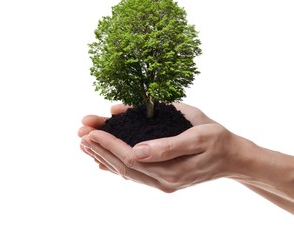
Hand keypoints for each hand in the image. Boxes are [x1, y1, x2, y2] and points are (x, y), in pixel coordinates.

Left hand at [78, 103, 240, 191]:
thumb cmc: (217, 139)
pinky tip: (100, 161)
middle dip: (100, 149)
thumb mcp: (198, 135)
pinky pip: (133, 175)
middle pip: (123, 166)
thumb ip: (168, 145)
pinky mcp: (161, 180)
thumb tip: (137, 151)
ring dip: (104, 157)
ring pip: (125, 172)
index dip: (109, 144)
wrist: (232, 157)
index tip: (91, 131)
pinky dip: (115, 166)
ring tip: (85, 145)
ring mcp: (161, 183)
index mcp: (171, 170)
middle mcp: (163, 182)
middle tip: (81, 134)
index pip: (130, 158)